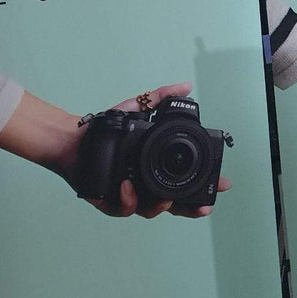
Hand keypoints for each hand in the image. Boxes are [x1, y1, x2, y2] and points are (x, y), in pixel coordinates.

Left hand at [78, 83, 229, 219]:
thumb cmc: (105, 129)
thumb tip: (186, 86)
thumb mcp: (137, 108)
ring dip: (160, 207)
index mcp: (155, 169)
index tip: (221, 184)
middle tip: (203, 206)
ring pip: (151, 211)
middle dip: (192, 208)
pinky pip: (123, 208)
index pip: (186, 181)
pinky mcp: (108, 202)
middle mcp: (145, 185)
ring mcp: (129, 196)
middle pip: (175, 205)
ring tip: (166, 199)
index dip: (205, 186)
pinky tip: (128, 187)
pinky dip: (128, 200)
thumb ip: (160, 98)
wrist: (75, 139)